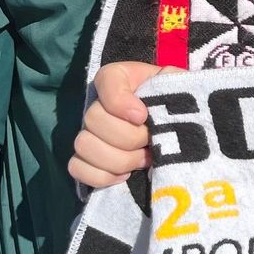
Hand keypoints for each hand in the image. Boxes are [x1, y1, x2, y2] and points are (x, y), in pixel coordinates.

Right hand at [67, 60, 173, 187]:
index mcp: (119, 77)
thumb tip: (170, 82)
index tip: (143, 116)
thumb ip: (174, 78)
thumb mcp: (176, 84)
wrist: (168, 126)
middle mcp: (97, 102)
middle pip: (94, 119)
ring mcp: (88, 132)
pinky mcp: (85, 158)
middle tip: (150, 141)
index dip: (121, 102)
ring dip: (118, 159)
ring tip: (142, 159)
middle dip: (128, 137)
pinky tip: (125, 175)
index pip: (106, 80)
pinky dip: (101, 176)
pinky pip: (76, 168)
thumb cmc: (172, 101)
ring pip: (84, 145)